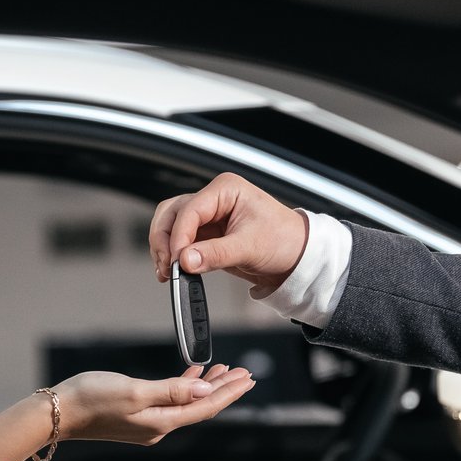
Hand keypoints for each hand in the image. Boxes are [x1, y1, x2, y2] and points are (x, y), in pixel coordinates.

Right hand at [54, 364, 254, 445]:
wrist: (57, 413)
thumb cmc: (91, 398)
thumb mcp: (134, 391)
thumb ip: (171, 390)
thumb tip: (204, 390)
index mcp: (162, 422)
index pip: (205, 407)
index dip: (229, 392)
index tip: (248, 378)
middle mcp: (159, 427)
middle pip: (201, 407)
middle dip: (224, 390)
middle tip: (245, 373)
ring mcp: (148, 422)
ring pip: (187, 403)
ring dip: (207, 387)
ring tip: (225, 372)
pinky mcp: (136, 415)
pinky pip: (170, 401)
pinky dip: (184, 387)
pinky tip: (191, 375)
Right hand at [148, 172, 307, 295]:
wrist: (296, 257)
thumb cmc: (284, 240)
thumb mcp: (250, 247)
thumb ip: (216, 254)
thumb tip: (186, 260)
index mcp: (225, 190)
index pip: (190, 209)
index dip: (178, 236)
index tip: (177, 259)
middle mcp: (213, 199)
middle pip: (172, 213)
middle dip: (164, 240)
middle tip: (168, 265)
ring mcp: (208, 217)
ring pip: (170, 225)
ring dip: (164, 248)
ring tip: (168, 271)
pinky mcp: (206, 235)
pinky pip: (179, 241)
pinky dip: (173, 255)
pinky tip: (173, 270)